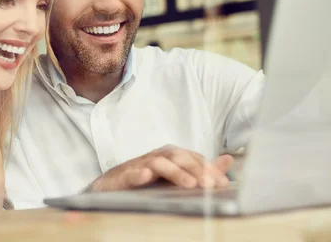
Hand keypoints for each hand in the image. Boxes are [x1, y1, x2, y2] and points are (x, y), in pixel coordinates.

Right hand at [89, 145, 233, 191]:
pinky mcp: (124, 176)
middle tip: (210, 184)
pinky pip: (131, 174)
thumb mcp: (177, 175)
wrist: (111, 185)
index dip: (208, 168)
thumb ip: (203, 169)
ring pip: (159, 163)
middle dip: (196, 169)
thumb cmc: (146, 179)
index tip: (221, 183)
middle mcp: (156, 157)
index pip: (192, 157)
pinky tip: (146, 178)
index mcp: (170, 156)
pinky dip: (139, 174)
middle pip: (178, 157)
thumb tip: (228, 160)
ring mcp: (140, 165)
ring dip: (175, 172)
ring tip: (189, 184)